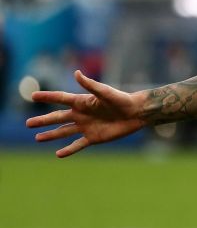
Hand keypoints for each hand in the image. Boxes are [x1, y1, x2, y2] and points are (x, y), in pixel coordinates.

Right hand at [26, 70, 145, 157]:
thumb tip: (76, 73)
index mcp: (82, 102)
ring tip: (37, 138)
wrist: (136, 113)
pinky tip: (58, 154)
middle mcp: (81, 114)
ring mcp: (86, 127)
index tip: (32, 95)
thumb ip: (90, 85)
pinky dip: (68, 150)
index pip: (60, 98)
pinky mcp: (94, 137)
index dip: (47, 96)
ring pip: (64, 132)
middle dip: (43, 121)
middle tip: (28, 123)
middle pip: (57, 118)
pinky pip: (78, 145)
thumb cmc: (122, 99)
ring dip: (50, 135)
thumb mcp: (105, 92)